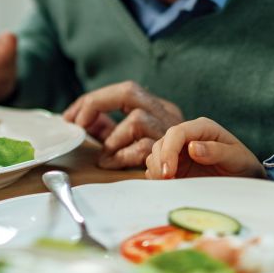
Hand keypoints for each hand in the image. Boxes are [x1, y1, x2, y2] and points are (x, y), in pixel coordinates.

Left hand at [62, 82, 182, 169]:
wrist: (203, 183)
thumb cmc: (163, 163)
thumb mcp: (130, 141)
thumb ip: (108, 129)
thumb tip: (80, 120)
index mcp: (158, 107)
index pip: (125, 89)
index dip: (93, 100)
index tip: (70, 117)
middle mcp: (167, 114)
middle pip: (130, 91)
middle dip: (96, 103)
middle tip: (78, 124)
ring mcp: (172, 132)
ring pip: (137, 119)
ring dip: (112, 137)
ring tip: (102, 154)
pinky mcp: (173, 155)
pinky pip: (143, 149)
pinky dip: (121, 156)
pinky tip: (111, 164)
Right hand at [145, 117, 264, 178]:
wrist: (245, 179)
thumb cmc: (243, 165)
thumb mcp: (236, 158)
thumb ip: (217, 151)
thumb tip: (192, 148)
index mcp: (202, 128)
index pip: (176, 133)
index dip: (168, 151)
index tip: (168, 173)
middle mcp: (187, 137)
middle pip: (161, 144)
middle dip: (160, 163)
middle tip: (168, 183)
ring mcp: (179, 151)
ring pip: (155, 155)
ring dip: (157, 170)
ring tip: (169, 186)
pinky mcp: (174, 166)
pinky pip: (156, 168)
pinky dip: (157, 177)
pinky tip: (168, 187)